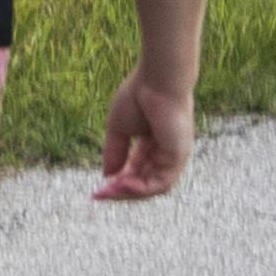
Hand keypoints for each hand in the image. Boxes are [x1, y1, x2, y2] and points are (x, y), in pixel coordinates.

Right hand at [96, 67, 195, 202]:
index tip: (97, 190)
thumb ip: (114, 153)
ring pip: (153, 187)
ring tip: (110, 191)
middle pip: (144, 182)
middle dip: (121, 191)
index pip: (136, 171)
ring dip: (130, 193)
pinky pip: (162, 182)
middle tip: (100, 195)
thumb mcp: (118, 129)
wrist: (156, 81)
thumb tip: (107, 175)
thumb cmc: (138, 97)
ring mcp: (174, 156)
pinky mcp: (178, 156)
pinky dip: (142, 188)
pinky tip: (122, 184)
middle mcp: (165, 154)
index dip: (116, 182)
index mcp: (152, 145)